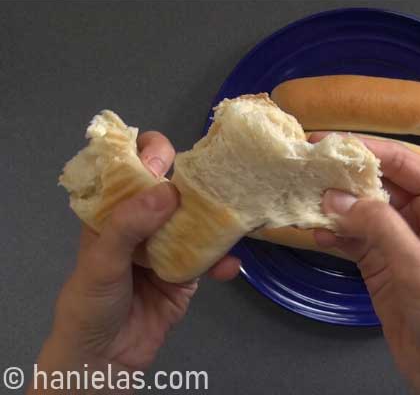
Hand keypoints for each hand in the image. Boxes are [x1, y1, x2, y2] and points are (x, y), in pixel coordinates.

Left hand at [29, 131, 239, 392]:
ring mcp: (167, 245)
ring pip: (196, 219)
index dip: (148, 154)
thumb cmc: (90, 302)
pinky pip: (209, 258)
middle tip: (213, 180)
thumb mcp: (100, 261)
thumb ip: (129, 224)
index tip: (164, 158)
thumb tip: (169, 190)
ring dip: (214, 217)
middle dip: (194, 180)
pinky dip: (222, 260)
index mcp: (115, 209)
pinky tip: (228, 265)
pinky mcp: (187, 274)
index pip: (132, 167)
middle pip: (172, 187)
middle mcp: (143, 221)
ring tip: (232, 215)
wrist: (102, 362)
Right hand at [310, 134, 419, 394]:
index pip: (401, 161)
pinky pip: (350, 233)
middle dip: (341, 174)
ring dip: (330, 202)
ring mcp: (399, 232)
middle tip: (302, 164)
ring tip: (298, 193)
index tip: (322, 141)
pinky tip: (311, 229)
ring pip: (358, 204)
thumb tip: (333, 195)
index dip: (362, 149)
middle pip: (376, 178)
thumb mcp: (418, 266)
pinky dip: (330, 230)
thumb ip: (378, 226)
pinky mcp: (379, 256)